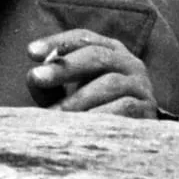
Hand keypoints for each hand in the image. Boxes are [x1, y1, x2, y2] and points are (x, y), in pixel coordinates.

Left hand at [27, 28, 158, 117]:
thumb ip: (49, 85)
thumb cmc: (92, 112)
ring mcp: (141, 85)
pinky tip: (80, 125)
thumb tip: (33, 77)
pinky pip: (124, 108)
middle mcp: (129, 63)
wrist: (129, 141)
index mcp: (109, 51)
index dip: (57, 42)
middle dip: (64, 67)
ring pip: (110, 83)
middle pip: (97, 56)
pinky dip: (99, 115)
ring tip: (55, 113)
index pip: (83, 38)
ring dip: (78, 98)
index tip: (30, 52)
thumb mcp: (67, 95)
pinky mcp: (147, 109)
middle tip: (35, 78)